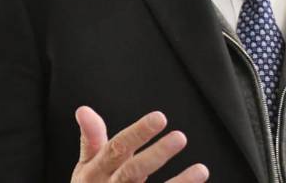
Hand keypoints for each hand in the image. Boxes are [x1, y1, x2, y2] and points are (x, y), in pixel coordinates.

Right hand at [71, 106, 208, 181]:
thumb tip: (83, 109)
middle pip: (132, 171)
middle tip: (180, 137)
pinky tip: (197, 180)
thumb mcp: (87, 165)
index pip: (117, 148)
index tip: (160, 117)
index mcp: (96, 171)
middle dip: (156, 155)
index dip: (137, 134)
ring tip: (202, 170)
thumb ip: (90, 138)